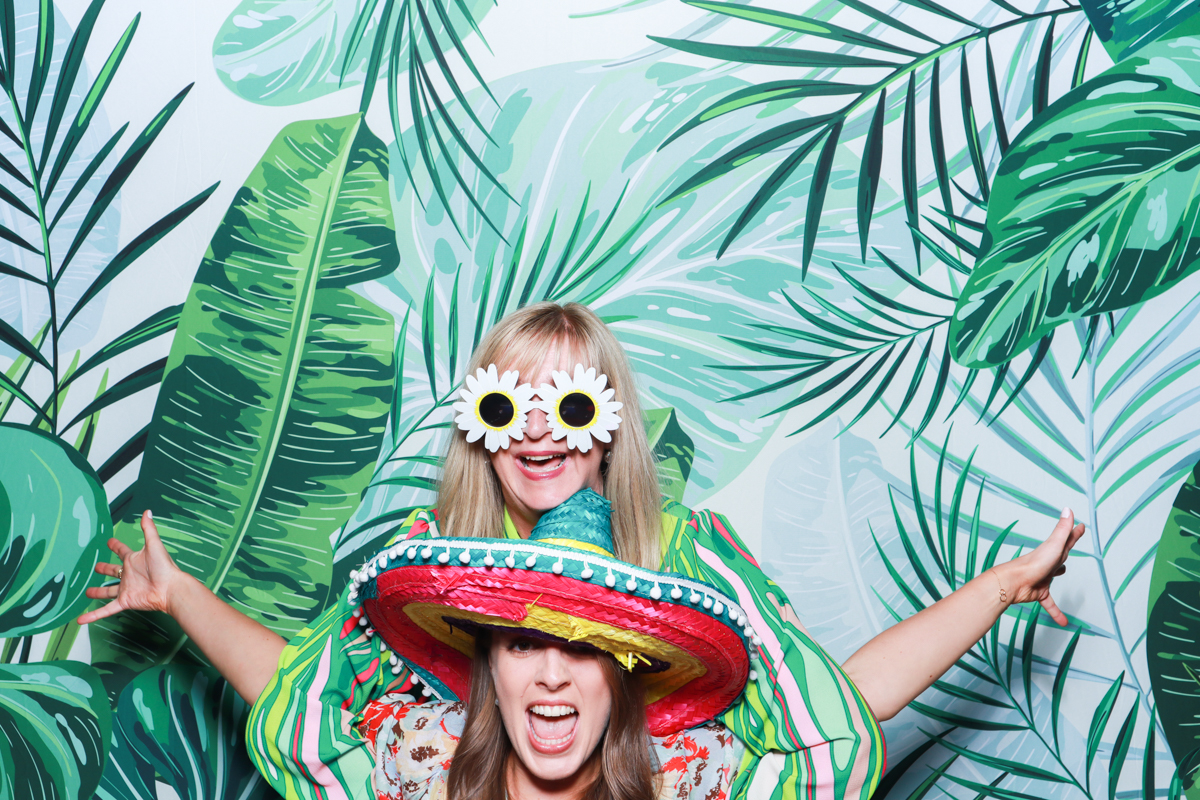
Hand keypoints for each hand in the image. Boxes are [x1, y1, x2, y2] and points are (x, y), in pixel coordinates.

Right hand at [78, 511, 189, 623]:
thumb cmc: (165, 567)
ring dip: (98, 592)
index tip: (109, 541)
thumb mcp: (154, 545)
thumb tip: (147, 511)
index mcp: (134, 560)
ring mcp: (126, 589)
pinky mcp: (125, 601)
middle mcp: (129, 574)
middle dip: (105, 569)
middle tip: (96, 567)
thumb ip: (148, 528)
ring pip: (108, 590)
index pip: (122, 551)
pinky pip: (106, 609)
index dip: (115, 545)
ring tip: (87, 592)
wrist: (170, 588)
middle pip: (113, 571)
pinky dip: (94, 615)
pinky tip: (82, 619)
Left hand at [994, 507, 1085, 625]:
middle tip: (1072, 541)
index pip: (1066, 539)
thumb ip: (1062, 529)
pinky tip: (1063, 622)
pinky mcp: (1039, 592)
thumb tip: (1068, 508)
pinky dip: (1056, 612)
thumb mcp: (1053, 545)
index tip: (1080, 525)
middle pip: (1061, 554)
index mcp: (1053, 551)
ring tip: (1062, 570)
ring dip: (1057, 572)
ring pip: (1053, 574)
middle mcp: (1048, 563)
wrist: (1013, 583)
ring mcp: (1043, 576)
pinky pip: (1050, 603)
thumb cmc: (1034, 564)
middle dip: (1066, 547)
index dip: (1074, 532)